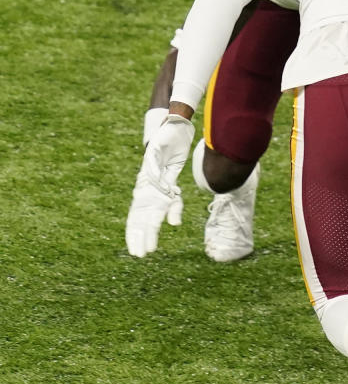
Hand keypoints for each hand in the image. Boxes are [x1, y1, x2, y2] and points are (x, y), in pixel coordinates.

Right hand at [125, 114, 194, 256]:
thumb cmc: (164, 137)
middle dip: (142, 236)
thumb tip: (151, 181)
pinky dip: (173, 210)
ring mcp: (160, 187)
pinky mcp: (170, 182)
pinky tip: (174, 220)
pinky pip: (171, 201)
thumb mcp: (157, 148)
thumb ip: (152, 164)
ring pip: (155, 214)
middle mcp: (150, 189)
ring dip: (152, 230)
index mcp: (144, 184)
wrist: (176, 129)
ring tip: (150, 248)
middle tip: (141, 254)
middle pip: (143, 219)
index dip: (136, 232)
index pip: (136, 214)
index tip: (137, 248)